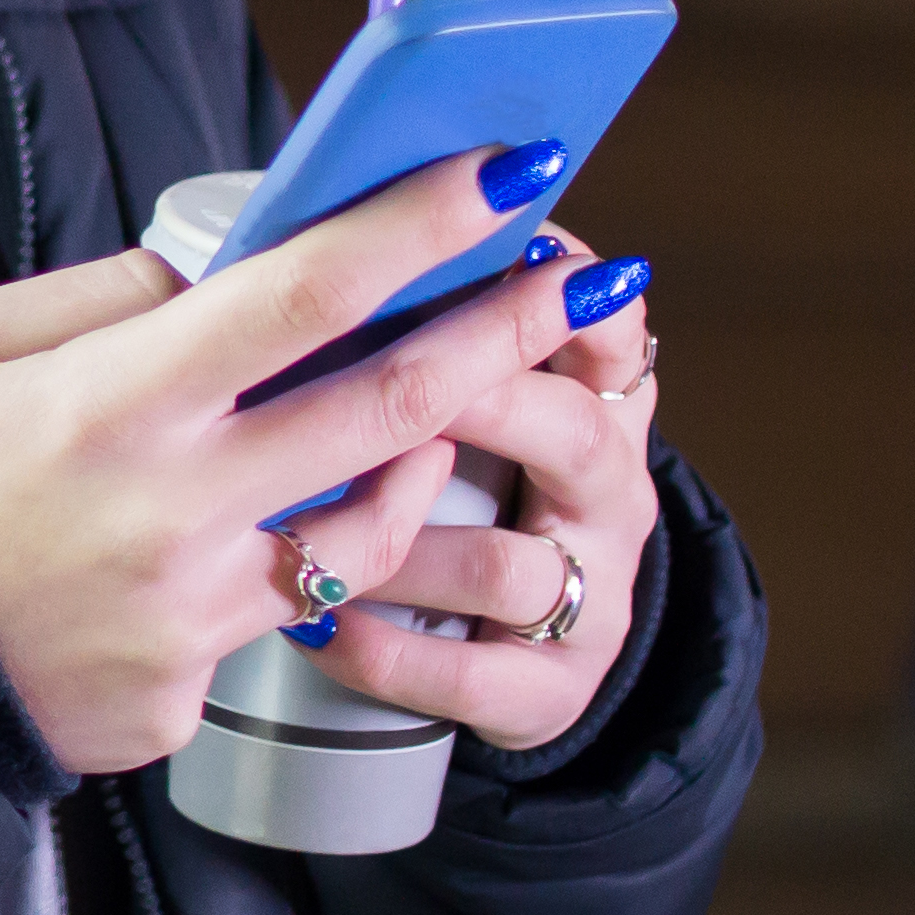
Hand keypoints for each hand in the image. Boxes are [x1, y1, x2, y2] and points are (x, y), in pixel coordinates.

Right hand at [0, 152, 599, 777]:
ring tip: (441, 414)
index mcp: (109, 402)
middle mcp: (170, 510)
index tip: (499, 173)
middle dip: (499, 333)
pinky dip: (287, 565)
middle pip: (387, 409)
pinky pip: (275, 620)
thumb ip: (95, 302)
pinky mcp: (187, 695)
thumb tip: (212, 269)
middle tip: (576, 283)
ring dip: (426, 459)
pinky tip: (251, 537)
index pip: (301, 293)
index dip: (414, 226)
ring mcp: (189, 614)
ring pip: (364, 529)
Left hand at [299, 229, 662, 752]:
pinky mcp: (548, 690)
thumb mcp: (457, 390)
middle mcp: (606, 488)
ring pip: (506, 563)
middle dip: (475, 397)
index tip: (500, 251)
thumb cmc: (447, 481)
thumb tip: (307, 224)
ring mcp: (587, 595)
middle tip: (378, 378)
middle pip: (563, 429)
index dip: (561, 289)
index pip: (609, 327)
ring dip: (403, 544)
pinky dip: (387, 651)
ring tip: (305, 524)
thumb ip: (410, 316)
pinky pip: (472, 675)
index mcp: (587, 396)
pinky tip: (314, 624)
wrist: (503, 647)